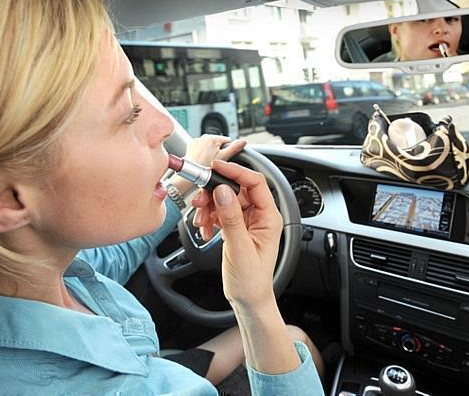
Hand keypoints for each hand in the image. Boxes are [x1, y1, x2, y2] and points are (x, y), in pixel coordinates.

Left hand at [184, 134, 246, 166]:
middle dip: (219, 152)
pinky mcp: (191, 147)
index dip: (229, 150)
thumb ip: (234, 148)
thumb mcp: (224, 158)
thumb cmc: (205, 167)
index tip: (226, 158)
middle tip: (217, 163)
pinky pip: (201, 149)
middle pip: (218, 143)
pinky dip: (203, 154)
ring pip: (209, 146)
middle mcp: (203, 137)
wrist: (189, 174)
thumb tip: (243, 142)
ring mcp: (196, 142)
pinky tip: (202, 161)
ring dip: (211, 153)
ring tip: (208, 163)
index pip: (228, 141)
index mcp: (212, 137)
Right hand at [191, 160, 281, 307]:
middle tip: (199, 199)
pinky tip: (204, 228)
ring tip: (200, 219)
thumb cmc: (251, 280)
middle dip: (215, 191)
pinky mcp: (235, 227)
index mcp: (269, 217)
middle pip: (236, 188)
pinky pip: (219, 211)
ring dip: (209, 205)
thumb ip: (232, 219)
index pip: (255, 183)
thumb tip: (223, 192)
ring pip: (224, 199)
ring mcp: (246, 221)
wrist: (247, 299)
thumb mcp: (240, 249)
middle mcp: (259, 215)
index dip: (235, 171)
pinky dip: (208, 216)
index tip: (216, 168)